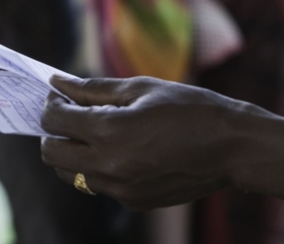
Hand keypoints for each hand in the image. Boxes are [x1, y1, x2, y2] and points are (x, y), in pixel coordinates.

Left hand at [40, 74, 246, 210]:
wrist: (232, 148)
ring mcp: (121, 189)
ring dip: (73, 152)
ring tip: (95, 131)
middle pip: (52, 154)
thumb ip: (94, 89)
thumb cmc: (190, 108)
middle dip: (53, 132)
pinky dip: (99, 167)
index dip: (51, 104)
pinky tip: (124, 148)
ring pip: (72, 175)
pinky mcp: (134, 202)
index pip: (55, 121)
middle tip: (71, 113)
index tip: (60, 94)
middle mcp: (110, 166)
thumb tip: (58, 83)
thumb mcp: (141, 88)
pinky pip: (100, 185)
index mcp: (110, 131)